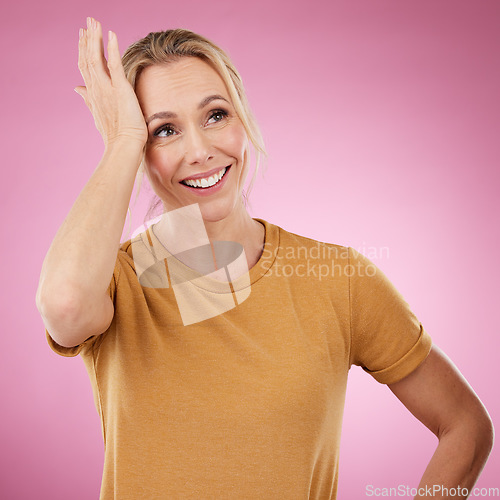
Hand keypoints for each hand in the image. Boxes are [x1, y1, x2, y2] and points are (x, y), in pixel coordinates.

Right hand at [75, 17, 147, 147]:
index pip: (86, 67)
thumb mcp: (99, 114)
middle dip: (88, 39)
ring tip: (94, 22)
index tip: (83, 35)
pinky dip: (112, 48)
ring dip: (95, 38)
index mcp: (93, 94)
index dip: (83, 50)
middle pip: (88, 59)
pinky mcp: (120, 88)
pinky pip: (114, 64)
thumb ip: (88, 99)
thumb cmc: (116, 135)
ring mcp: (107, 88)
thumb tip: (77, 89)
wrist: (125, 145)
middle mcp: (97, 88)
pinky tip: (111, 33)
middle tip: (87, 22)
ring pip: (97, 57)